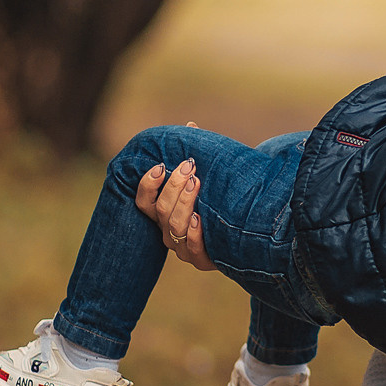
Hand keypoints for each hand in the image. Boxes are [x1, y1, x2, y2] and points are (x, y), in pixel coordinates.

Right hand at [135, 125, 215, 270]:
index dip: (148, 184)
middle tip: (189, 166)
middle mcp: (167, 231)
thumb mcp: (205, 179)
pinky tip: (199, 218)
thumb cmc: (216, 201)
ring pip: (174, 227)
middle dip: (174, 185)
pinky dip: (193, 234)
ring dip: (184, 202)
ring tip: (197, 182)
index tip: (160, 165)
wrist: (241, 233)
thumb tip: (190, 125)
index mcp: (163, 213)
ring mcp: (182, 247)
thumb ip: (194, 156)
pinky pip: (192, 250)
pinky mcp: (200, 260)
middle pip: (161, 209)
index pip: (144, 201)